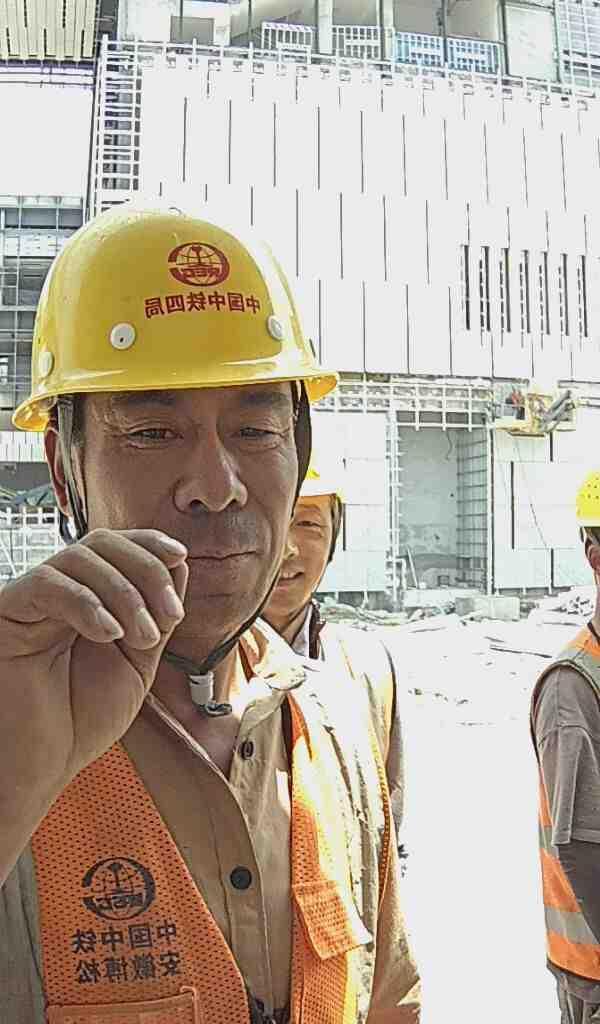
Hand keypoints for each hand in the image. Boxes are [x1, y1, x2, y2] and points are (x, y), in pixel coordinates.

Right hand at [0, 529, 187, 817]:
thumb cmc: (79, 721)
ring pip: (79, 557)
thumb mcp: (137, 663)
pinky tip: (108, 634)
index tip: (180, 557)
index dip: (150, 543)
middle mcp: (59, 591)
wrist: (40, 766)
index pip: (118, 547)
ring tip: (140, 637)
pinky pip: (48, 583)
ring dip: (125, 592)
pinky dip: (87, 602)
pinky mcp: (7, 611)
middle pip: (103, 543)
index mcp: (89, 598)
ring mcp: (32, 600)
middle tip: (168, 615)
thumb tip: (177, 566)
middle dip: (146, 570)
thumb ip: (156, 618)